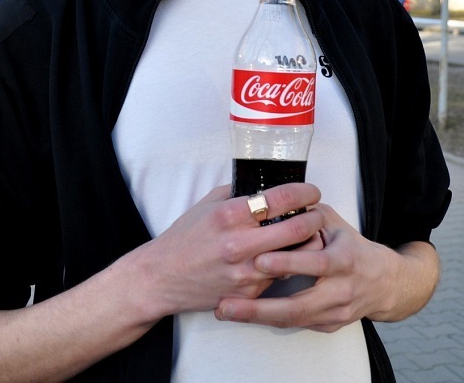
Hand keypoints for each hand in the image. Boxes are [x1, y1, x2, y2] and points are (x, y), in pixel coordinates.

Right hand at [138, 182, 324, 320]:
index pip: (280, 198)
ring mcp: (246, 271)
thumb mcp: (207, 204)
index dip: (303, 192)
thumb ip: (237, 194)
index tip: (312, 191)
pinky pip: (280, 277)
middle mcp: (240, 243)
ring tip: (311, 235)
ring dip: (309, 244)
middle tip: (318, 212)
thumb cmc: (185, 237)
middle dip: (315, 217)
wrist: (162, 277)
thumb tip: (265, 185)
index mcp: (230, 215)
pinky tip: (291, 257)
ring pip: (296, 257)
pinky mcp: (249, 294)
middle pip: (296, 228)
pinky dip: (291, 265)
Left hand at [214, 203, 404, 331]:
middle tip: (228, 302)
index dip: (289, 263)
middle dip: (261, 305)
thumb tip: (272, 198)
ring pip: (293, 320)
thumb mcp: (333, 222)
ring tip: (225, 311)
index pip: (316, 263)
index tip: (259, 260)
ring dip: (257, 317)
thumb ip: (306, 213)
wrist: (383, 283)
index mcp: (344, 259)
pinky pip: (295, 325)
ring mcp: (335, 313)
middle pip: (299, 304)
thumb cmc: (350, 245)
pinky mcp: (327, 325)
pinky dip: (268, 320)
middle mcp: (341, 290)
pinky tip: (243, 315)